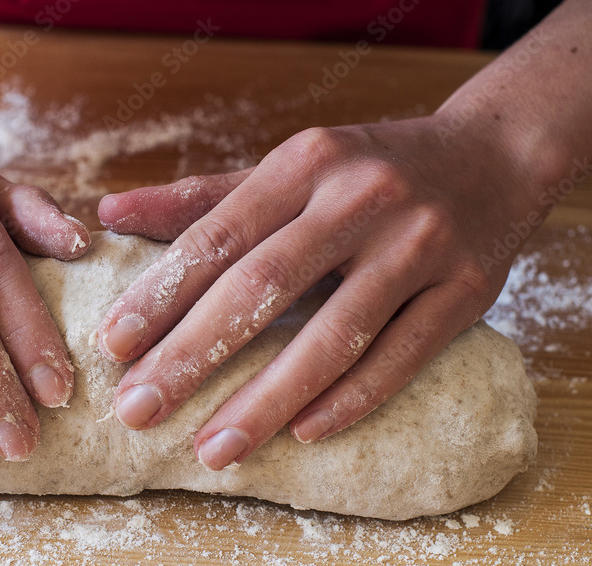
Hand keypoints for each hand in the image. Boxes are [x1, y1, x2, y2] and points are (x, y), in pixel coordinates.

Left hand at [94, 116, 534, 469]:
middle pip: (262, 287)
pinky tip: (303, 432)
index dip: (161, 294)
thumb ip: (201, 198)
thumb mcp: (288, 168)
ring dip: (267, 400)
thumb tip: (110, 213)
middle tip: (137, 410)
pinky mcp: (468, 288)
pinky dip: (351, 399)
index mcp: (305, 162)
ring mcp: (419, 243)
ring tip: (213, 449)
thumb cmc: (367, 169)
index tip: (113, 347)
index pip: (218, 236)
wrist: (494, 154)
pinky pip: (402, 356)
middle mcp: (361, 197)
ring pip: (333, 335)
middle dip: (192, 356)